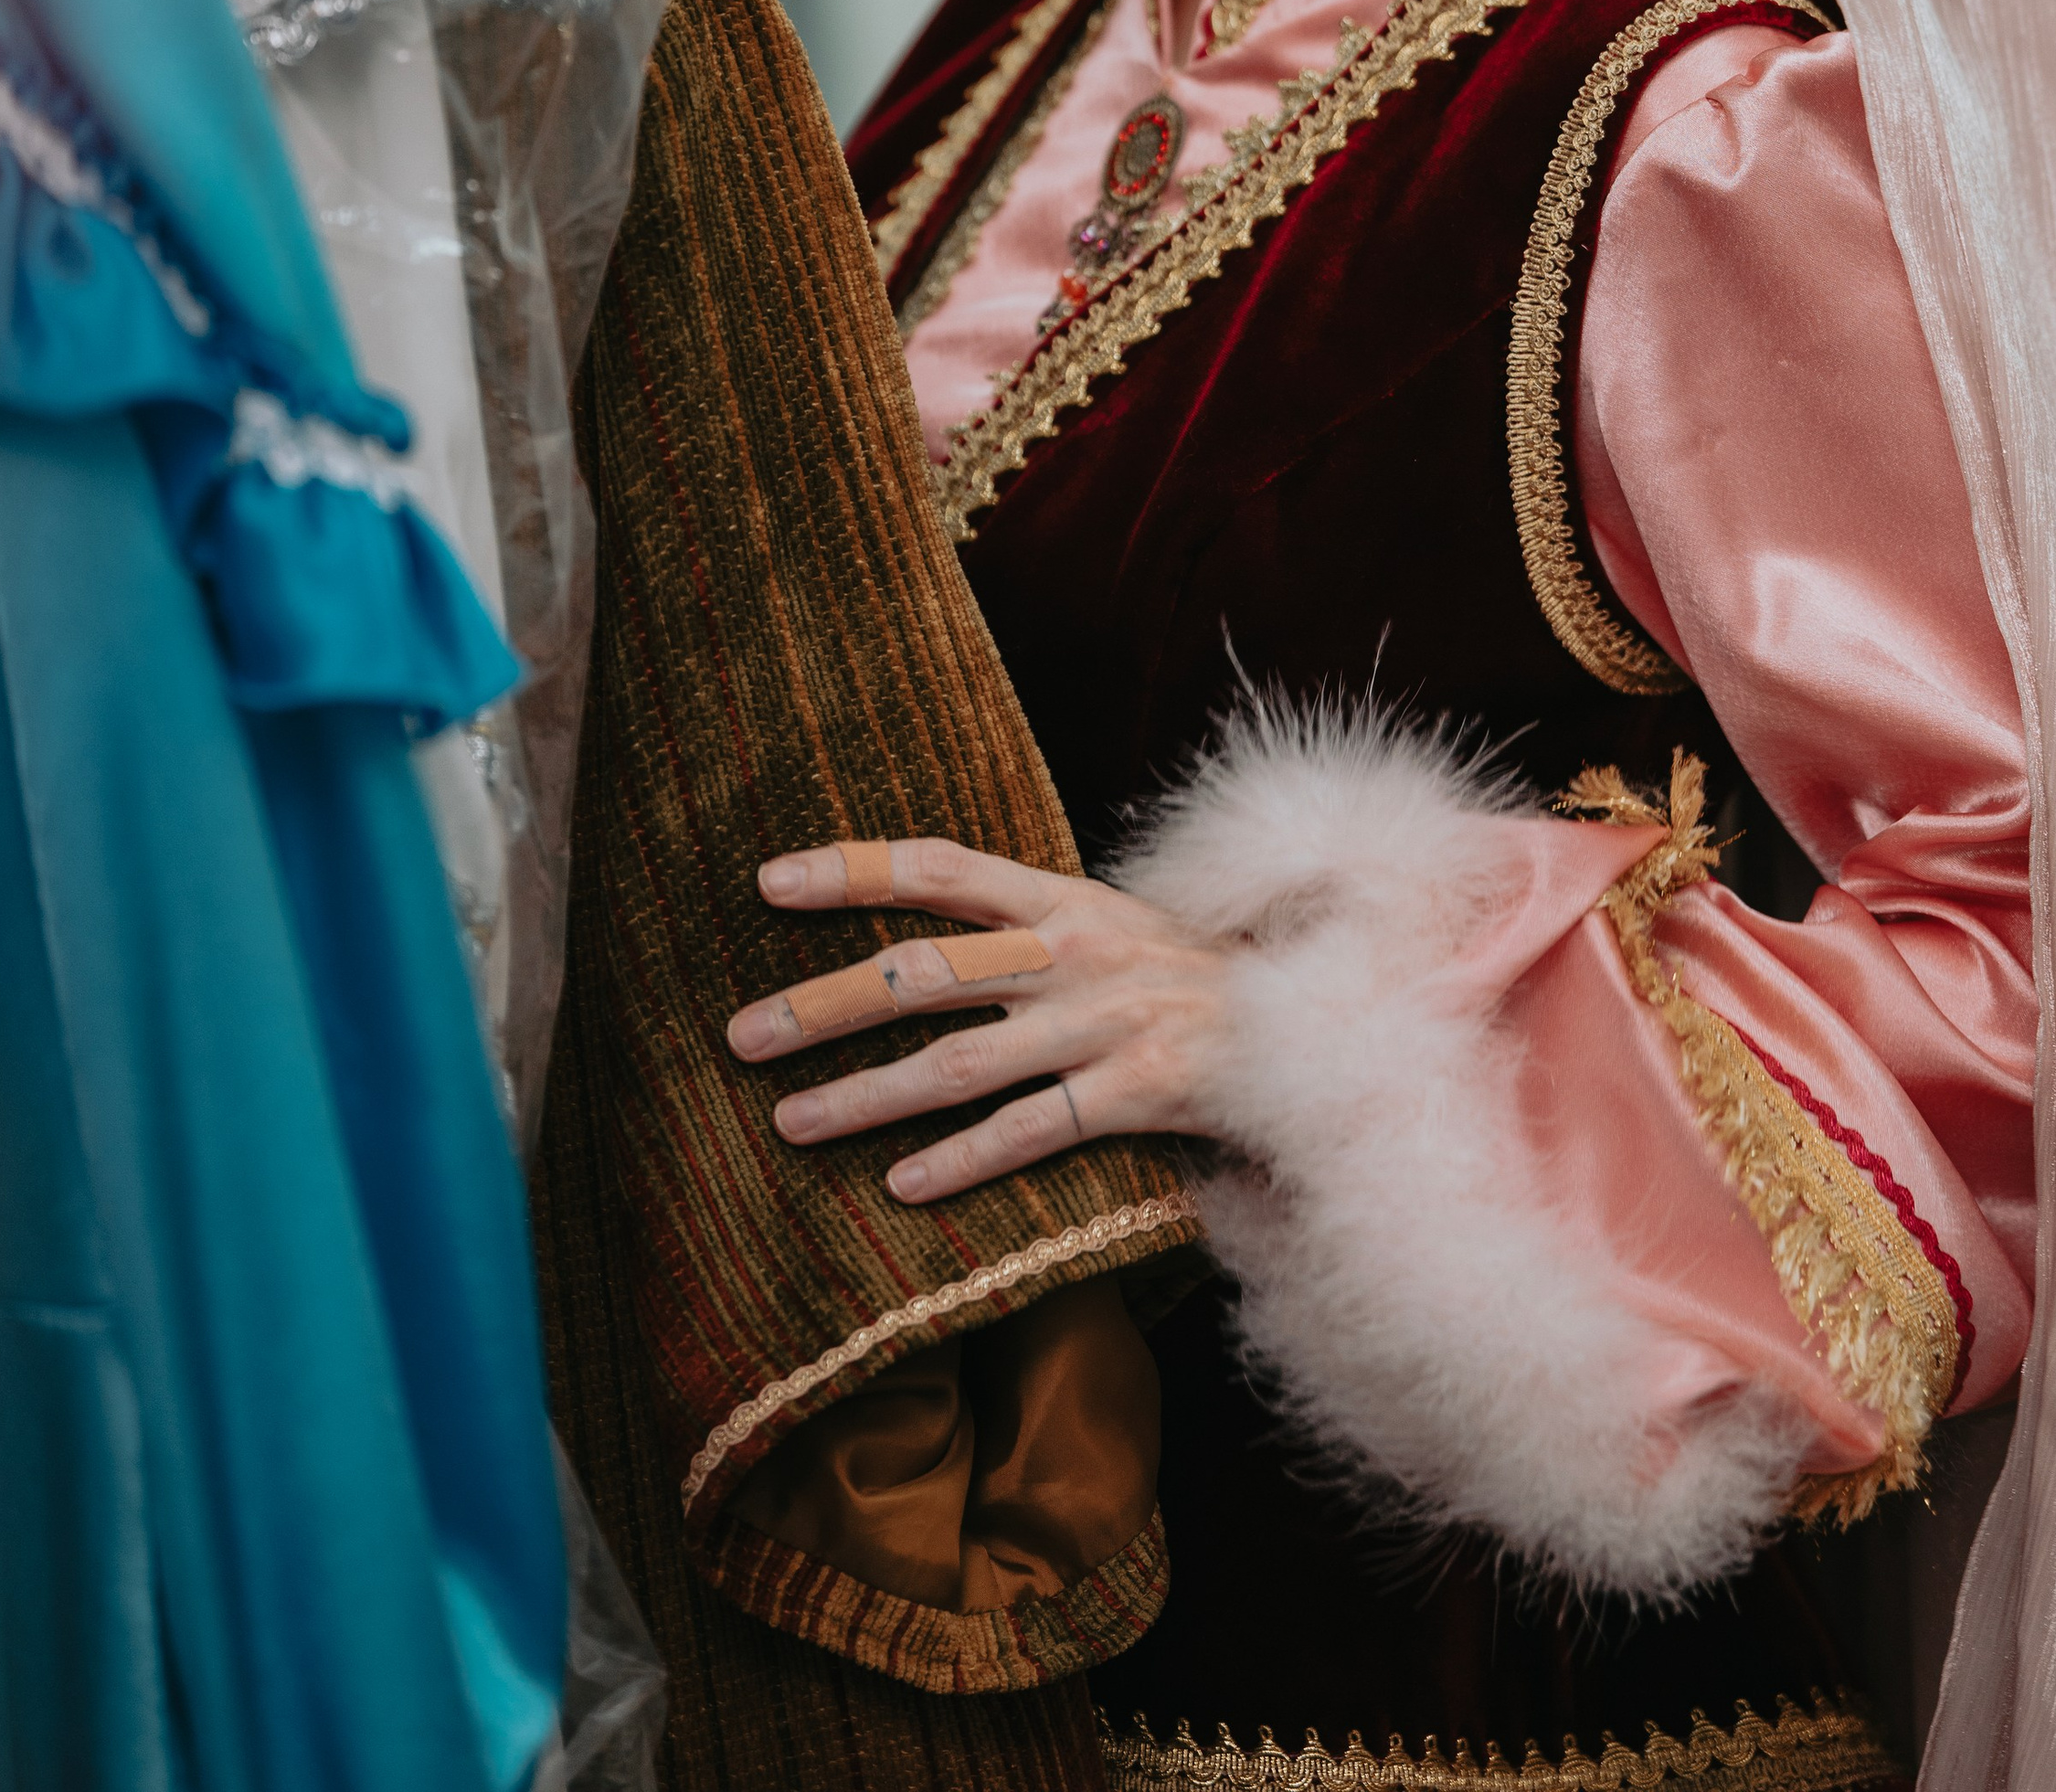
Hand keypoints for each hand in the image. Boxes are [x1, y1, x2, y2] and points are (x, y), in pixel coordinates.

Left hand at [726, 834, 1231, 1205]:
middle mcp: (1074, 953)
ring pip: (959, 1061)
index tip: (768, 882)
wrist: (1314, 1028)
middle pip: (924, 972)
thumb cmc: (1188, 980)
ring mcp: (1105, 1024)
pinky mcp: (1138, 1093)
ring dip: (866, 1095)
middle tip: (740, 1034)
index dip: (853, 870)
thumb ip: (1022, 926)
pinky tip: (902, 1187)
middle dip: (824, 1003)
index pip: (940, 869)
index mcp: (1063, 900)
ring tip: (788, 1122)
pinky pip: (1032, 1130)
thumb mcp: (1109, 927)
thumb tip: (910, 941)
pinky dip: (963, 1160)